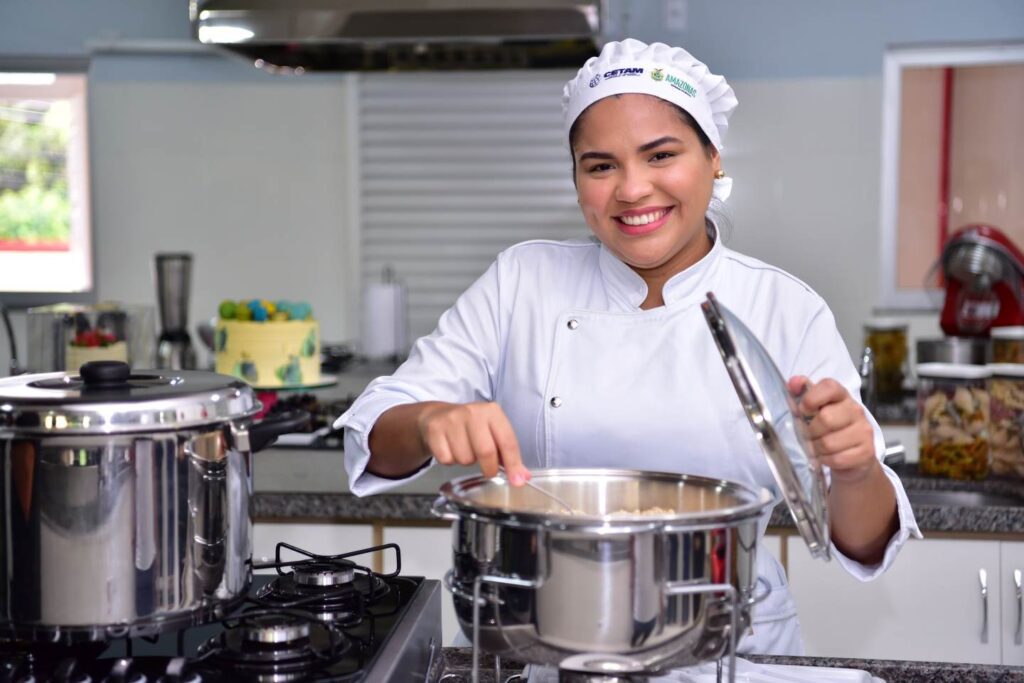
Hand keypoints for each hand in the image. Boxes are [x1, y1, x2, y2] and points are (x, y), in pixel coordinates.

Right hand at [416, 401, 530, 484]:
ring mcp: (452, 419)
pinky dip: (450, 461)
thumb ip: (508, 454)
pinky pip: (447, 459)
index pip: (507, 441)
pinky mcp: (435, 429)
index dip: (514, 464)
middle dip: (489, 468)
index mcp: (492, 412)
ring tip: (464, 450)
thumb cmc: (470, 427)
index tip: (517, 481)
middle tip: (489, 471)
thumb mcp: (492, 433)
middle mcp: (472, 412)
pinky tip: (450, 449)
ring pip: (465, 458)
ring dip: (467, 462)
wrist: (436, 416)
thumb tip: (522, 477)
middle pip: (486, 451)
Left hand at [788, 376, 877, 481]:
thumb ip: (801, 394)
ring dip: (816, 449)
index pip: (829, 387)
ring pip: (829, 442)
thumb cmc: (828, 429)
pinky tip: (828, 457)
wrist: (852, 456)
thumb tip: (793, 382)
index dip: (811, 398)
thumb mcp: (813, 409)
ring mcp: (863, 431)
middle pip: (825, 418)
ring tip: (818, 447)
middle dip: (810, 431)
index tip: (803, 409)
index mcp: (841, 395)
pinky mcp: (866, 452)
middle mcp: (855, 410)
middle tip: (809, 435)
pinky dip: (827, 460)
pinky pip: (837, 458)